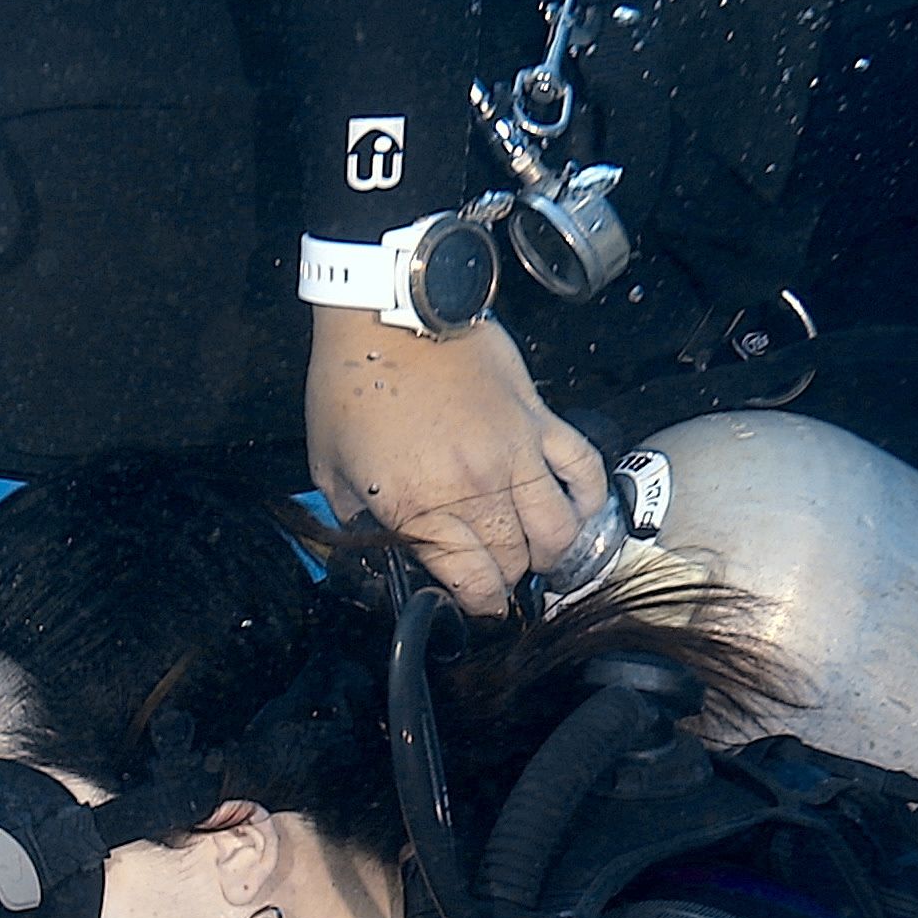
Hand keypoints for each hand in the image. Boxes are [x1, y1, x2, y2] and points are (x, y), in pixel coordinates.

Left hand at [304, 305, 605, 600]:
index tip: (472, 604)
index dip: (476, 605)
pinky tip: (577, 512)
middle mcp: (474, 490)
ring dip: (550, 553)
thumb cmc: (351, 381)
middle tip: (496, 575)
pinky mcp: (539, 420)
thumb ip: (355, 518)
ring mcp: (514, 454)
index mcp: (418, 508)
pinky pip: (584, 470)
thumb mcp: (328, 465)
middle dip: (506, 580)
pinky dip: (589, 499)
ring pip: (558, 531)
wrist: (388, 311)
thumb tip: (376, 550)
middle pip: (514, 563)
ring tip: (536, 552)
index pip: (471, 584)